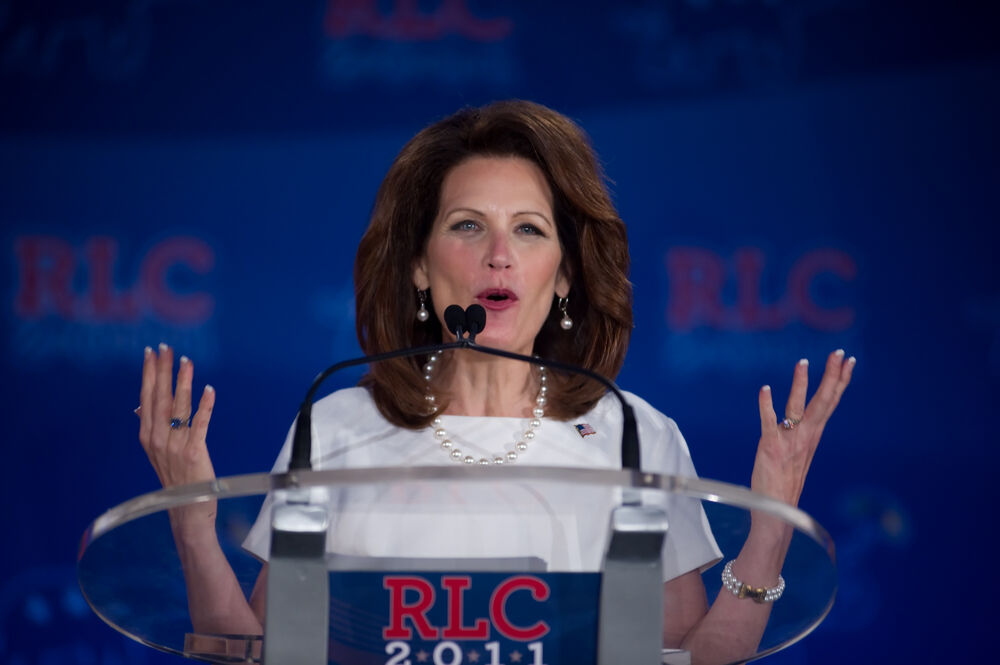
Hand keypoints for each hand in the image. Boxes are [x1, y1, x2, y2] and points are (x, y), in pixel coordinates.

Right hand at [138, 344, 217, 534]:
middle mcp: (157, 439)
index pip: (147, 398)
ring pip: (178, 407)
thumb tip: (141, 406)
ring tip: (187, 361)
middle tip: (165, 348)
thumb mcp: (157, 452)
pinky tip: (209, 389)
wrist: (186, 511)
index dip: (149, 374)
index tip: (150, 353)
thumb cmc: (176, 479)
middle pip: (159, 398)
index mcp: (148, 436)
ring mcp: (175, 446)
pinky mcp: (194, 452)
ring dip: (183, 382)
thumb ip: (151, 428)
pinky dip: (205, 406)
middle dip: (162, 370)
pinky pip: (200, 424)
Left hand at [751, 349, 854, 506]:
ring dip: (801, 384)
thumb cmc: (784, 482)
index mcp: (814, 435)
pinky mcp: (770, 446)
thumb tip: (801, 419)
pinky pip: (768, 422)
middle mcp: (806, 436)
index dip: (840, 380)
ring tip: (803, 362)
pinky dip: (766, 405)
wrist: (777, 512)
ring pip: (798, 407)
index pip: (830, 402)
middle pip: (823, 401)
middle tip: (839, 352)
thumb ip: (801, 434)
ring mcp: (789, 441)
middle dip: (832, 375)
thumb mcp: (799, 453)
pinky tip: (765, 389)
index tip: (848, 361)